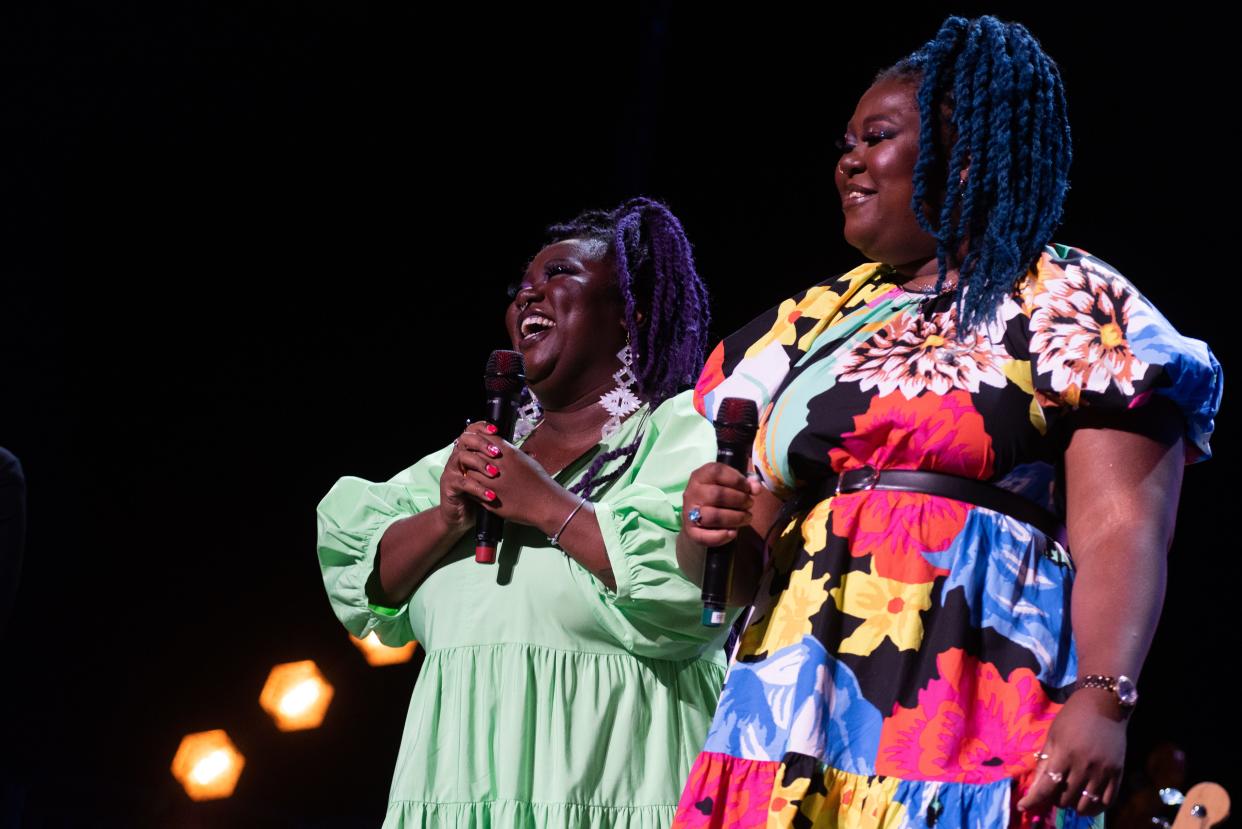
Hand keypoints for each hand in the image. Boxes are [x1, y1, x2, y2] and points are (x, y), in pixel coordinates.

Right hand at [438, 422, 506, 530]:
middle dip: (482, 443)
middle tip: (497, 453)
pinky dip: (477, 488)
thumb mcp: (497, 477)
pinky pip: (462, 483)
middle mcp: (459, 457)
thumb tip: (530, 453)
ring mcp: (452, 470)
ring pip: (461, 457)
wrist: (463, 516)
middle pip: (465, 439)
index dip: (482, 427)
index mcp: (470, 451)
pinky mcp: (449, 486)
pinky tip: (491, 495)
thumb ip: (508, 463)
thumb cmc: (482, 494)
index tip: (496, 430)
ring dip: (479, 463)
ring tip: (495, 473)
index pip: (473, 430)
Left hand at [453, 423, 564, 531]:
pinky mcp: (490, 499)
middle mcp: (499, 466)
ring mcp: (493, 483)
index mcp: (509, 454)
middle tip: (472, 460)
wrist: (546, 504)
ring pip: (470, 472)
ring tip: (474, 475)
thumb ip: (511, 453)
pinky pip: (473, 490)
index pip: (486, 439)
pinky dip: (472, 488)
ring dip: (471, 473)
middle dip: (472, 456)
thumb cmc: (540, 482)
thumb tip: (500, 448)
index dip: (480, 442)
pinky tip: (476, 488)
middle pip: (474, 454)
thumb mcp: (527, 461)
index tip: (479, 446)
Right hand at [682, 462, 762, 546]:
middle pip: (717, 495)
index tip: (748, 488)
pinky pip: (704, 536)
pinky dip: (721, 536)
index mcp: (701, 475)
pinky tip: (733, 533)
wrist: (701, 519)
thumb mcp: (731, 484)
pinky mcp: (691, 531)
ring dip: (735, 518)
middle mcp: (692, 492)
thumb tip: (756, 488)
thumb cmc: (720, 496)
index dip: (737, 480)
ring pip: (713, 516)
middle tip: (749, 504)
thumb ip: (746, 483)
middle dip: (740, 500)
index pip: (717, 472)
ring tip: (746, 517)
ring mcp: (689, 512)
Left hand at [1018, 690, 1126, 817]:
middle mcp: (1085, 765)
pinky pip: (1107, 801)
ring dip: (1075, 806)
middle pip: (1066, 798)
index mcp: (1064, 753)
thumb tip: (1035, 787)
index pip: (1046, 786)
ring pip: (1086, 804)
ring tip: (1070, 799)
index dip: (1033, 800)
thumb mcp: (1053, 736)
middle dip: (1056, 800)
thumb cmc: (1072, 718)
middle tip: (1054, 794)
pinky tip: (1088, 804)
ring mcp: (1103, 771)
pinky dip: (1096, 808)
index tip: (1023, 806)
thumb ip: (1044, 763)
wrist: (1104, 705)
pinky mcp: (1118, 773)